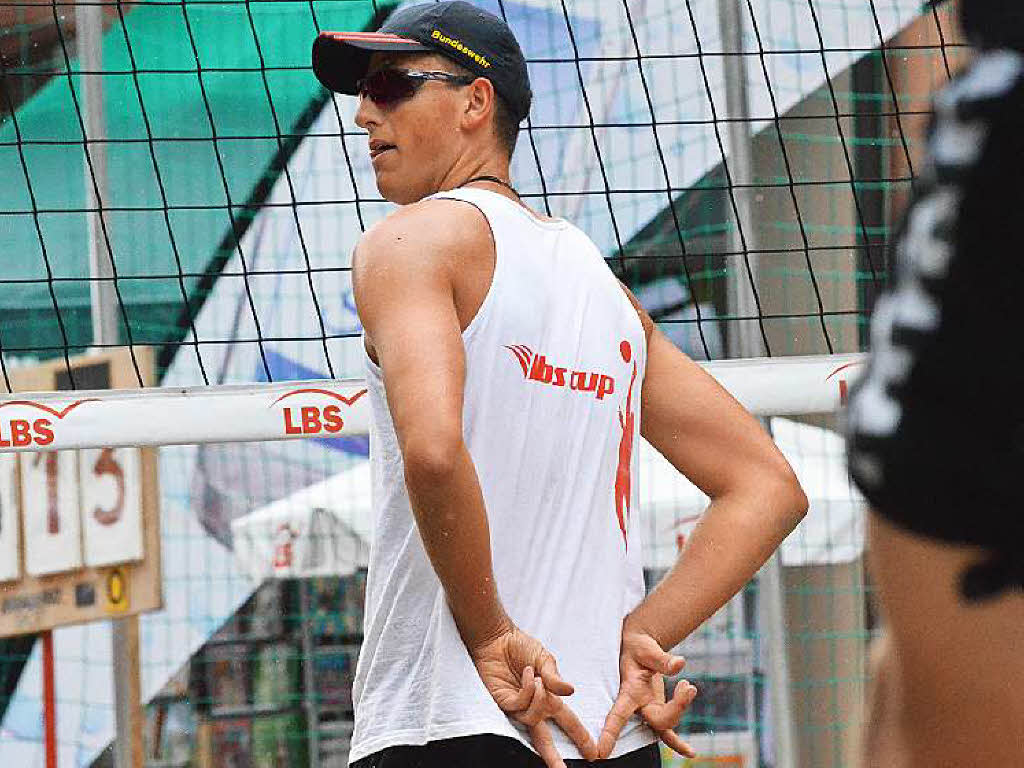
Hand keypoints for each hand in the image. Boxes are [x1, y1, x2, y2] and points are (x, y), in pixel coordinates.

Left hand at [470, 625, 597, 767]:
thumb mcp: (545, 659)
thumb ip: (556, 678)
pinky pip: (520, 706)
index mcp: (549, 697)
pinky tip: (527, 674)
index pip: (567, 721)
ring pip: (533, 719)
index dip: (580, 737)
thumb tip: (571, 692)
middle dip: (554, 757)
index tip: (593, 753)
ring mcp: (518, 706)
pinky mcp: (503, 702)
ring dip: (539, 699)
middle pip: (544, 739)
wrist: (497, 638)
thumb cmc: (520, 646)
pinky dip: (527, 690)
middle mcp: (534, 706)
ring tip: (536, 678)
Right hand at [597, 618, 697, 758]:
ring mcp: (648, 710)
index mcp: (629, 690)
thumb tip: (680, 664)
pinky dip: (678, 744)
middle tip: (688, 686)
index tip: (602, 752)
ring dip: (682, 707)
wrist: (639, 647)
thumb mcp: (648, 649)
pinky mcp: (657, 711)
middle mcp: (637, 705)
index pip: (618, 713)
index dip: (610, 731)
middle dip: (677, 707)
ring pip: (666, 724)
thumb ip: (663, 659)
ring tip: (688, 687)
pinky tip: (691, 754)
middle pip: (658, 720)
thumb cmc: (639, 647)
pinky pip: (668, 732)